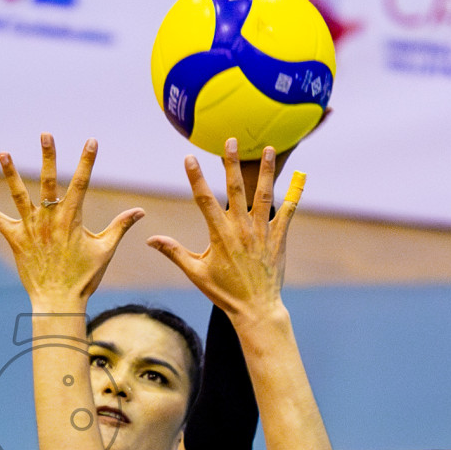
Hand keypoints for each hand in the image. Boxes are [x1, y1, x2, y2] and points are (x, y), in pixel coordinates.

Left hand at [0, 133, 143, 310]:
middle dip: (48, 156)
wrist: (58, 301)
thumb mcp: (105, 250)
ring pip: (18, 195)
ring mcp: (30, 228)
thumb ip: (120, 227)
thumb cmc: (84, 277)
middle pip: (48, 182)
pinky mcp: (14, 239)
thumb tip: (140, 211)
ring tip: (3, 152)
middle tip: (46, 134)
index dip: (87, 161)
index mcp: (71, 219)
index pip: (81, 183)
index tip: (91, 141)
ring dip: (10, 173)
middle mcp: (49, 219)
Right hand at [147, 139, 303, 322]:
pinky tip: (299, 176)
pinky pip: (287, 212)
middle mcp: (241, 228)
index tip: (189, 158)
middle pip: (235, 189)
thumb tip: (151, 239)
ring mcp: (261, 232)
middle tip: (230, 140)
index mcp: (219, 235)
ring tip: (266, 148)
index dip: (196, 178)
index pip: (204, 200)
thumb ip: (174, 252)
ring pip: (264, 194)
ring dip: (265, 170)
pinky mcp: (278, 238)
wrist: (255, 309)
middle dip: (231, 163)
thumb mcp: (195, 273)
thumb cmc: (224, 293)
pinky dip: (294, 194)